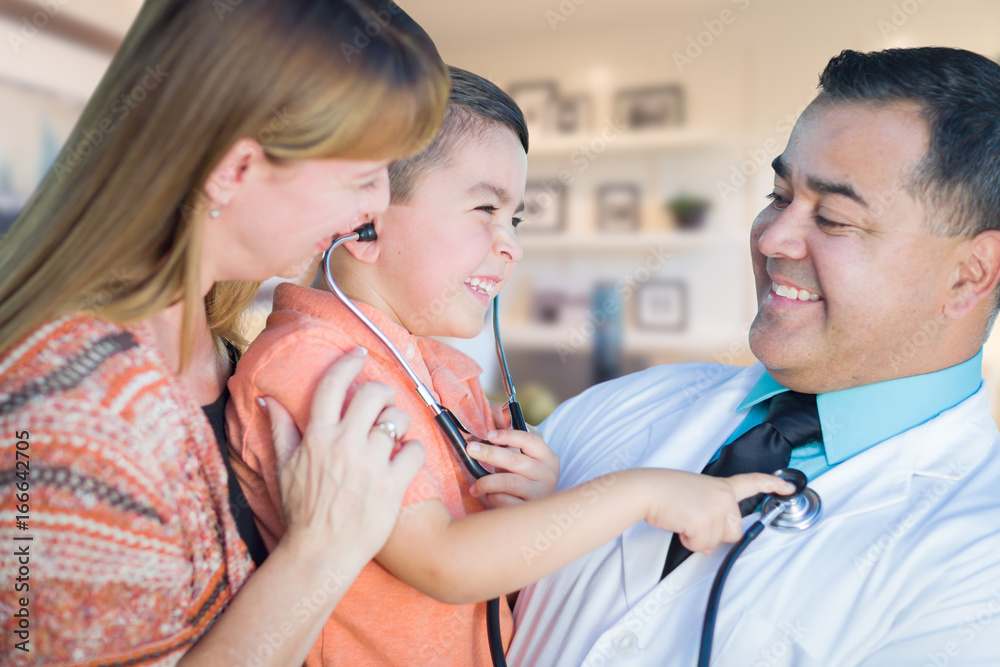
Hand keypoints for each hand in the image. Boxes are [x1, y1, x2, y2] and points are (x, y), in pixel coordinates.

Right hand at [261, 348, 424, 570]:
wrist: (320, 554)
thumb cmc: (302, 512)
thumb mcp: (284, 467)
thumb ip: (280, 429)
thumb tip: (266, 399)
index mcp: (317, 438)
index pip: (333, 385)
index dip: (348, 363)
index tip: (359, 354)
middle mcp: (344, 446)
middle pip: (373, 394)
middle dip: (382, 392)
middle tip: (382, 403)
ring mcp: (369, 465)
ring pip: (398, 420)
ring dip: (399, 422)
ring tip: (393, 435)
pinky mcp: (391, 486)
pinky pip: (415, 451)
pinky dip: (413, 451)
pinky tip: (404, 459)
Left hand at [466, 429, 559, 506]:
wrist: (539, 516)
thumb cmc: (526, 482)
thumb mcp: (527, 462)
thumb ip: (513, 444)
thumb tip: (492, 421)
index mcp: (548, 458)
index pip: (530, 440)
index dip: (508, 436)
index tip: (488, 435)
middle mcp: (548, 476)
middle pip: (514, 460)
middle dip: (488, 453)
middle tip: (470, 449)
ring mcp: (540, 495)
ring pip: (508, 482)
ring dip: (486, 482)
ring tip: (475, 486)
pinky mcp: (528, 512)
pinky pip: (504, 502)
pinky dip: (492, 497)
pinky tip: (489, 497)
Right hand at [641, 471, 794, 553]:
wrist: (647, 490)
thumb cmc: (664, 490)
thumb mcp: (694, 494)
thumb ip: (710, 513)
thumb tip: (709, 543)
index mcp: (720, 485)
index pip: (752, 482)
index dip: (773, 484)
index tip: (788, 486)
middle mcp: (723, 496)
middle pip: (734, 530)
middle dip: (715, 534)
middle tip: (693, 520)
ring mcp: (716, 508)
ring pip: (716, 541)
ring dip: (698, 538)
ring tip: (682, 519)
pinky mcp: (705, 521)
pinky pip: (701, 545)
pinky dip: (688, 541)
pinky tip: (679, 524)